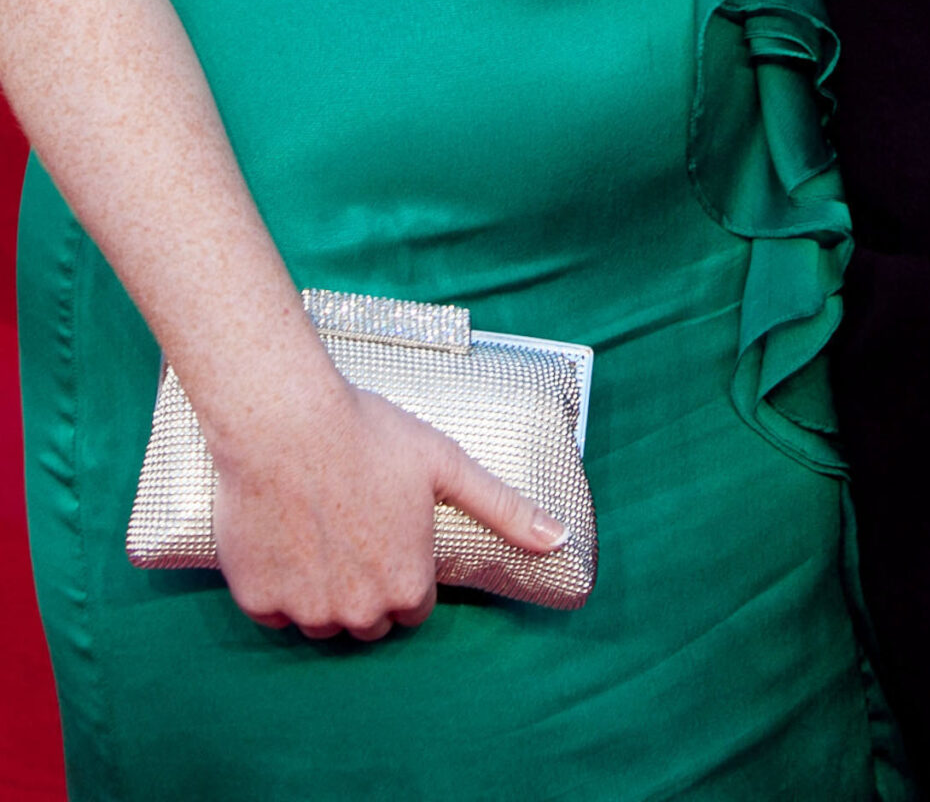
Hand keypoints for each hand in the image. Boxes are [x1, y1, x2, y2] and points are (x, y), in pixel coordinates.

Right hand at [211, 377, 566, 639]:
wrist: (285, 422)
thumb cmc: (369, 435)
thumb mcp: (447, 464)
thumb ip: (504, 509)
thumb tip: (559, 539)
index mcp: (407, 587)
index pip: (414, 606)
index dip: (406, 566)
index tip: (391, 530)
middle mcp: (358, 613)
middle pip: (370, 620)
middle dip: (368, 585)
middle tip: (356, 527)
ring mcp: (306, 611)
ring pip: (323, 620)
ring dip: (325, 590)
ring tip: (321, 528)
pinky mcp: (258, 602)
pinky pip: (275, 611)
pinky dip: (279, 585)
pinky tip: (286, 537)